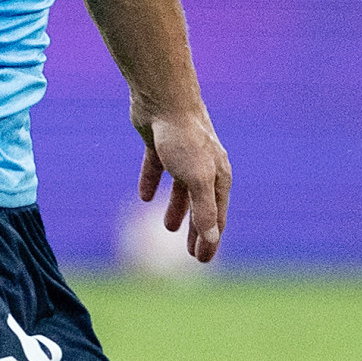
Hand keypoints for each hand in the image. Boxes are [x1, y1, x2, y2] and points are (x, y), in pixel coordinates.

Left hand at [136, 105, 230, 261]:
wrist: (164, 100)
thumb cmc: (185, 139)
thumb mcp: (197, 179)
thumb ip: (204, 210)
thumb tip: (212, 239)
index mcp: (218, 176)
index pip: (216, 216)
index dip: (210, 240)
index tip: (203, 260)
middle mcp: (204, 167)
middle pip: (201, 206)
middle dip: (197, 230)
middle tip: (191, 255)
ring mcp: (182, 156)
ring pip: (181, 191)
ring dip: (177, 210)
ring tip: (169, 229)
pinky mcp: (160, 146)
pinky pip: (157, 170)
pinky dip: (153, 184)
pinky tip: (144, 197)